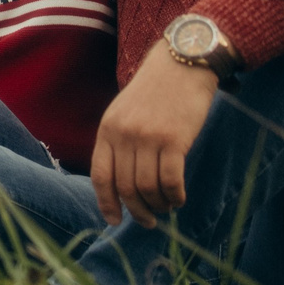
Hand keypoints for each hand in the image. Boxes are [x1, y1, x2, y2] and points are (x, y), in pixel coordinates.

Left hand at [90, 53, 217, 226]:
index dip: (106, 203)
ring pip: (148, 188)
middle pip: (126, 187)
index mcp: (107, 130)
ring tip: (167, 207)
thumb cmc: (155, 91)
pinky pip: (170, 181)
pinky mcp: (174, 139)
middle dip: (137, 211)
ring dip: (159, 205)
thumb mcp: (124, 112)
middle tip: (148, 221)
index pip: (101, 176)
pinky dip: (175, 196)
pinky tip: (179, 198)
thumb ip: (118, 142)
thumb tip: (120, 184)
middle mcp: (124, 136)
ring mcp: (148, 137)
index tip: (115, 221)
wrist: (182, 63)